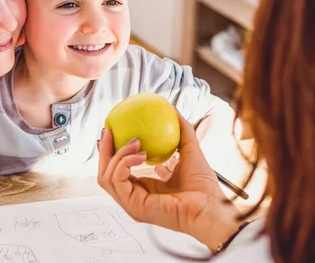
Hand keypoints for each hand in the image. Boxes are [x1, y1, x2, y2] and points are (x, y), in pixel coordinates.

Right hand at [97, 113, 241, 251]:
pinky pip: (117, 178)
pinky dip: (124, 162)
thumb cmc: (204, 186)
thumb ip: (182, 130)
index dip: (111, 151)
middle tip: (109, 131)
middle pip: (105, 174)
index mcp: (143, 188)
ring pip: (107, 176)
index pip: (117, 170)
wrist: (211, 205)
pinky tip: (140, 153)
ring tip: (135, 141)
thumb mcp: (190, 150)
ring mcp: (131, 203)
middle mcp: (133, 197)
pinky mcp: (133, 206)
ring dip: (118, 153)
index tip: (112, 132)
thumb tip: (173, 110)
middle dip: (104, 151)